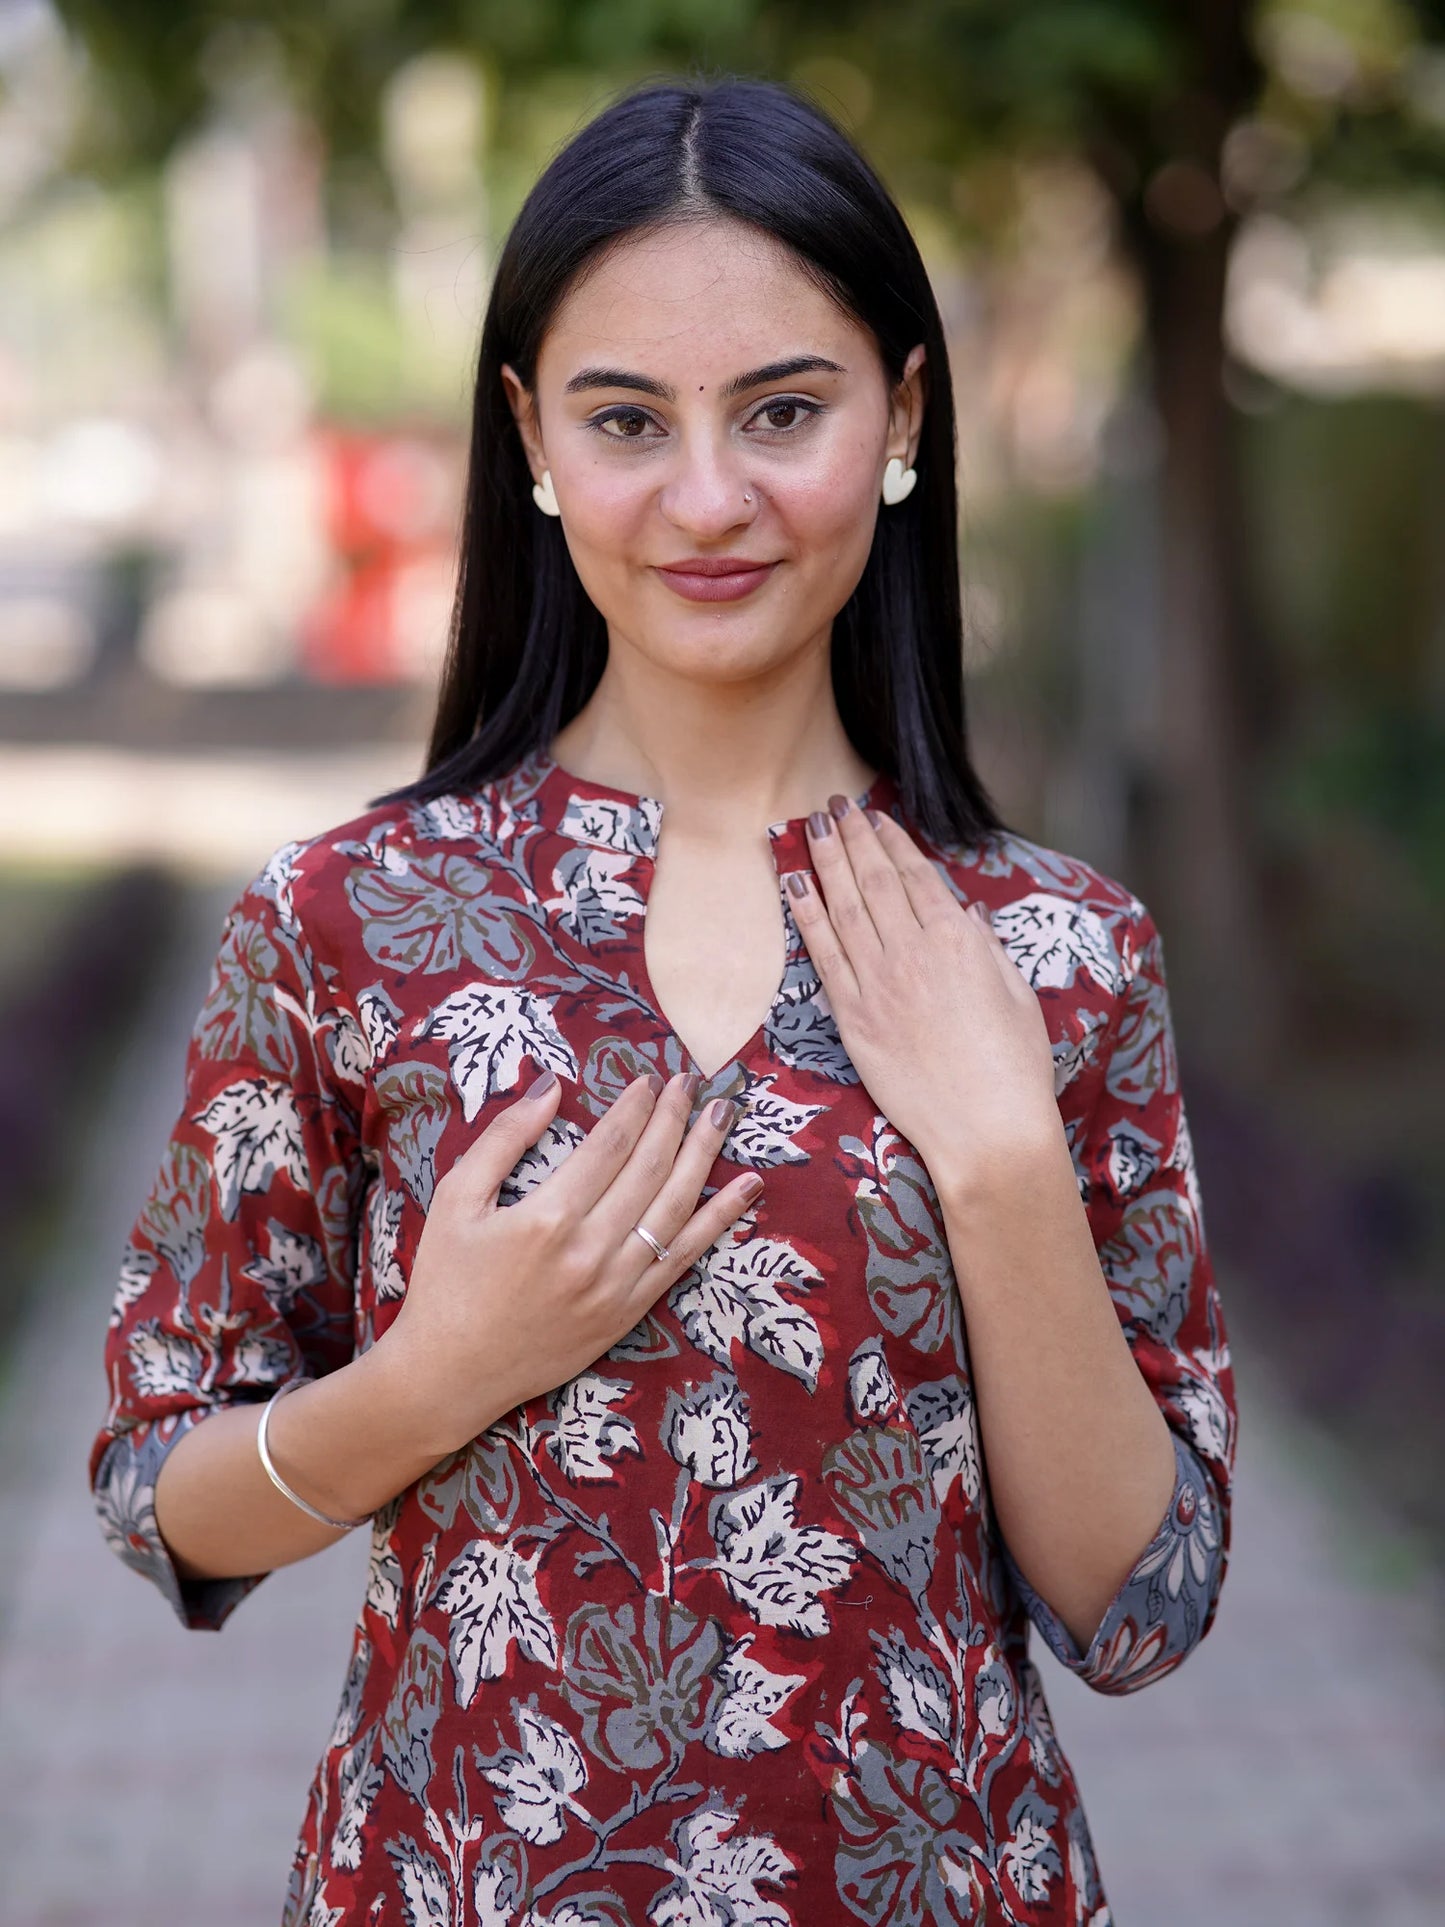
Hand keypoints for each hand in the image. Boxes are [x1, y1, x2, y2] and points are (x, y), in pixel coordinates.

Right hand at [380, 1068, 759, 1455]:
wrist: (449, 1374)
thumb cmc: (445, 1281)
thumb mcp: (455, 1199)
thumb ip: (503, 1138)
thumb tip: (550, 1087)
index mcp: (545, 1218)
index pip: (609, 1146)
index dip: (634, 1108)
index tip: (647, 1079)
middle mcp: (589, 1251)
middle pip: (649, 1169)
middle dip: (675, 1117)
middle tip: (691, 1082)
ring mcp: (615, 1287)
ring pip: (676, 1208)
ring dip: (704, 1155)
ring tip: (725, 1114)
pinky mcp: (628, 1314)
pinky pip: (684, 1258)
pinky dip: (718, 1220)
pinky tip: (746, 1188)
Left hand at [787, 794, 1060, 1191]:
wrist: (985, 1129)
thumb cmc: (1014, 1068)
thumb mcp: (1016, 995)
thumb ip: (987, 947)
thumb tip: (966, 911)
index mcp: (960, 941)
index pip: (916, 876)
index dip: (892, 842)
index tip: (875, 817)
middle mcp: (914, 953)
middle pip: (875, 881)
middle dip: (853, 838)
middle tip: (834, 806)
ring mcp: (878, 984)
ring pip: (844, 908)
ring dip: (825, 863)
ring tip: (810, 828)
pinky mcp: (853, 1018)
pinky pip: (823, 955)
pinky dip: (806, 915)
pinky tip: (795, 886)